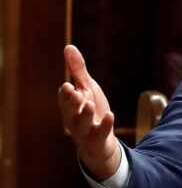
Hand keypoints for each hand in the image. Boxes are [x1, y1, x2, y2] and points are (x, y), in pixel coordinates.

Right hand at [56, 44, 121, 179]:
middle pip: (69, 111)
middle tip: (75, 92)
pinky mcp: (97, 140)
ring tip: (89, 103)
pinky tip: (110, 114)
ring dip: (84, 114)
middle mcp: (73, 119)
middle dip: (71, 102)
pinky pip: (100, 134)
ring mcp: (85, 131)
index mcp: (69, 105)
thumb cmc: (91, 111)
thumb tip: (69, 47)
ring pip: (81, 124)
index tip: (69, 85)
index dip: (66, 93)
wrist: (101, 141)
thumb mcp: (86, 88)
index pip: (64, 98)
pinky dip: (104, 125)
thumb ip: (77, 70)